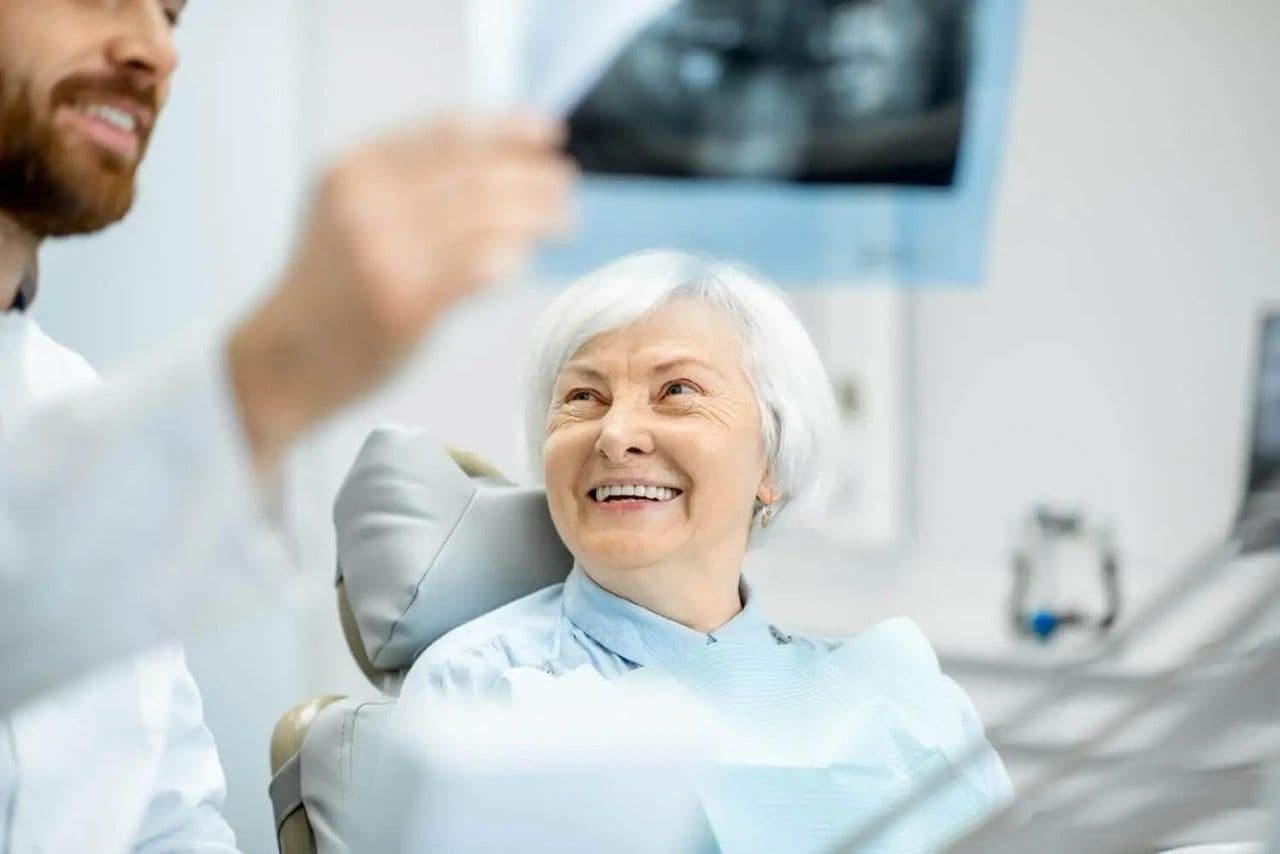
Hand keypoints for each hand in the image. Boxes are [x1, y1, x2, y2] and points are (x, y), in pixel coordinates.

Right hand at [228, 115, 574, 472]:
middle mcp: (366, 204)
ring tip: (563, 219)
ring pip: (484, 220)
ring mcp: (384, 254)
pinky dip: (508, 258)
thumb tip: (500, 160)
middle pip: (475, 175)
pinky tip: (522, 259)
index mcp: (354, 169)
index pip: (449, 135)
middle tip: (565, 185)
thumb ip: (408, 184)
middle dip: (533, 176)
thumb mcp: (350, 212)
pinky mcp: (403, 304)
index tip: (547, 134)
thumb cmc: (329, 288)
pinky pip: (476, 270)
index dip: (507, 131)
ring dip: (534, 216)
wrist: (281, 359)